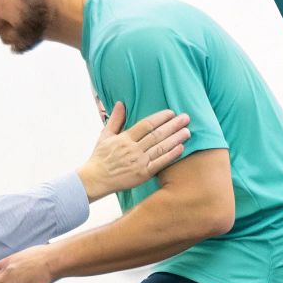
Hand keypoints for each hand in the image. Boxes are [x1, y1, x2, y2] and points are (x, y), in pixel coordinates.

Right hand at [76, 102, 190, 200]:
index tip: (171, 113)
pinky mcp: (142, 175)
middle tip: (186, 118)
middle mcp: (133, 149)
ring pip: (160, 148)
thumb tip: (121, 103)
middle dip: (173, 125)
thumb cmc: (100, 157)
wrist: (95, 179)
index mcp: (125, 138)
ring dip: (175, 139)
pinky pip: (159, 163)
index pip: (146, 125)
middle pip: (157, 134)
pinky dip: (170, 156)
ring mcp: (138, 162)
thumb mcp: (105, 135)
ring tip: (187, 131)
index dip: (160, 117)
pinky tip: (181, 148)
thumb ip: (115, 119)